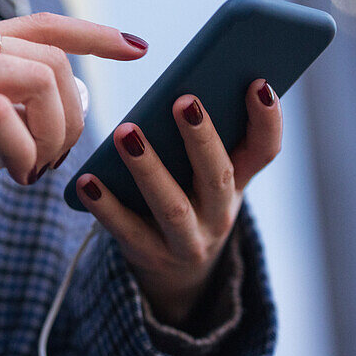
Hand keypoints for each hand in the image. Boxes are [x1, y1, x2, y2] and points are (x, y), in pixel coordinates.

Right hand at [0, 13, 147, 184]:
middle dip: (74, 115)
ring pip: (34, 80)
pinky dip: (18, 147)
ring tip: (32, 172)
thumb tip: (7, 168)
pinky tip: (10, 173)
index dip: (95, 33)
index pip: (45, 25)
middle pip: (53, 61)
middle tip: (55, 161)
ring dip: (50, 134)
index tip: (137, 47)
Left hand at [74, 80, 281, 328]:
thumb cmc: (188, 196)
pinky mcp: (150, 254)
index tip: (258, 82)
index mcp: (238, 181)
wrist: (177, 272)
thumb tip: (178, 84)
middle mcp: (219, 213)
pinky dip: (105, 205)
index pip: (265, 151)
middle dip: (202, 138)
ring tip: (125, 133)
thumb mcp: (205, 174)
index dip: (268, 120)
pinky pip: (126, 229)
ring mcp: (188, 240)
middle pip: (217, 176)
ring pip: (172, 205)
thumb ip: (199, 135)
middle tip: (183, 101)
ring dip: (149, 168)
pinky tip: (86, 180)